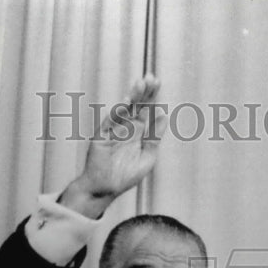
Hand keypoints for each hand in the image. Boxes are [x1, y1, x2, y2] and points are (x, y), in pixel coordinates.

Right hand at [60, 74, 167, 217]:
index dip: (152, 96)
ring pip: (124, 109)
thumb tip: (165, 118)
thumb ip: (154, 138)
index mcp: (138, 131)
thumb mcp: (147, 158)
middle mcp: (127, 127)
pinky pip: (111, 120)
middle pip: (137, 105)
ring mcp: (114, 130)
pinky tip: (127, 102)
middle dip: (143, 92)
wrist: (106, 189)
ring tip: (141, 84)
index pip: (146, 109)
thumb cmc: (126, 176)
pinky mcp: (102, 135)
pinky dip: (118, 111)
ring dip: (133, 97)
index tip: (157, 81)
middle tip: (150, 78)